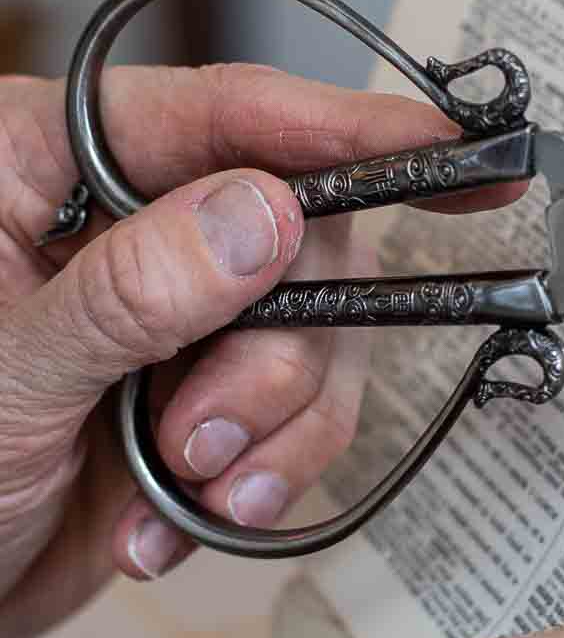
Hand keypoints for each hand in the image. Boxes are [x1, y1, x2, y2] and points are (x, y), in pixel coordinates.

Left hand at [0, 65, 522, 637]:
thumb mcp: (9, 373)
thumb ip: (132, 291)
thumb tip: (264, 216)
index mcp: (49, 163)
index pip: (219, 114)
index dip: (341, 127)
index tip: (446, 144)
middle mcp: (130, 226)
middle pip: (299, 242)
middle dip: (274, 357)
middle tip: (203, 433)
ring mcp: (179, 319)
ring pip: (318, 341)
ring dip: (266, 433)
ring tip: (178, 488)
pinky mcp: (210, 404)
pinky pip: (299, 426)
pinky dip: (257, 484)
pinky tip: (170, 523)